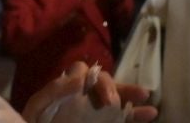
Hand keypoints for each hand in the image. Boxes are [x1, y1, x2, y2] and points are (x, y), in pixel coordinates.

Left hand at [24, 63, 157, 122]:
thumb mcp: (36, 109)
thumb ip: (53, 91)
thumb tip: (80, 78)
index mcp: (68, 89)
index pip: (83, 72)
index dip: (88, 76)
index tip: (87, 87)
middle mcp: (85, 96)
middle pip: (105, 82)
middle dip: (112, 87)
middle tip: (111, 102)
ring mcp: (97, 112)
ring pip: (118, 97)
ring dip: (132, 94)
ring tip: (146, 97)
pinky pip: (125, 118)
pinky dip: (137, 115)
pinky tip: (152, 113)